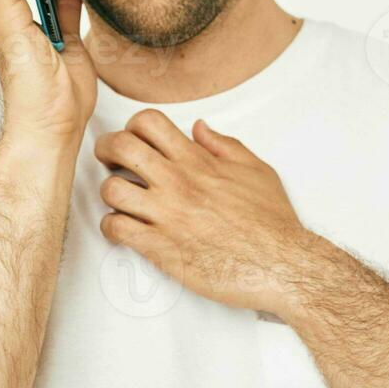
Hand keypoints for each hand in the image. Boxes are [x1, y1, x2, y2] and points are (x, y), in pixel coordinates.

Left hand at [94, 109, 314, 316]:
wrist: (281, 265)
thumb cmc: (272, 223)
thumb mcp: (256, 170)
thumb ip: (225, 146)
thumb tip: (199, 128)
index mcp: (199, 161)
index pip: (148, 123)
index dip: (133, 127)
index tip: (134, 140)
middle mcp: (178, 183)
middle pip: (121, 146)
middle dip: (107, 150)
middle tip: (110, 161)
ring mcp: (167, 215)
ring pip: (111, 189)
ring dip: (109, 192)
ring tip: (120, 200)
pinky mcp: (161, 248)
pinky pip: (117, 229)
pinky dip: (112, 227)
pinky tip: (124, 229)